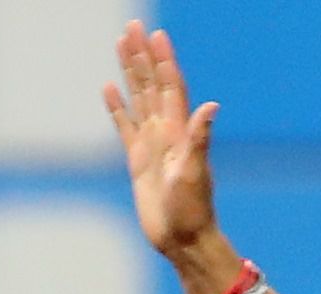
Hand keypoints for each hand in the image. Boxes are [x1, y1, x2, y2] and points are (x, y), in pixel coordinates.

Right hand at [106, 20, 228, 284]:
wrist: (183, 240)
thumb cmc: (193, 210)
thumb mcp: (196, 172)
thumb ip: (200, 138)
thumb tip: (211, 106)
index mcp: (179, 131)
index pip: (171, 86)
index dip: (163, 60)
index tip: (155, 34)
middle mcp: (166, 132)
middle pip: (152, 84)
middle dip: (143, 55)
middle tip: (133, 26)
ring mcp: (151, 145)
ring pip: (139, 99)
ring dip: (131, 72)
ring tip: (121, 44)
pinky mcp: (138, 162)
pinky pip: (125, 127)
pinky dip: (117, 107)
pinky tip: (110, 88)